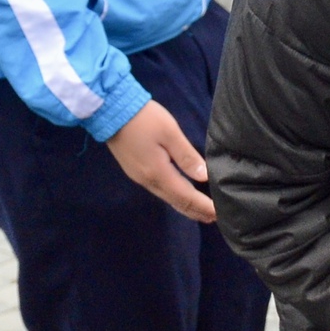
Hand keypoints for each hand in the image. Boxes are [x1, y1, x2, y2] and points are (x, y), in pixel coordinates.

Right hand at [104, 99, 214, 221]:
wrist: (110, 111)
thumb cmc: (144, 118)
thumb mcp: (170, 133)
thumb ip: (187, 156)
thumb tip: (204, 177)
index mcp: (159, 173)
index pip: (186, 196)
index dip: (203, 206)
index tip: (219, 214)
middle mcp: (148, 181)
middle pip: (176, 201)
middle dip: (196, 211)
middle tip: (214, 218)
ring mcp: (139, 177)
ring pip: (167, 197)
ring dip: (185, 206)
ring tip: (201, 211)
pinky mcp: (135, 171)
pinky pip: (159, 190)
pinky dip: (174, 197)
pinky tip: (180, 195)